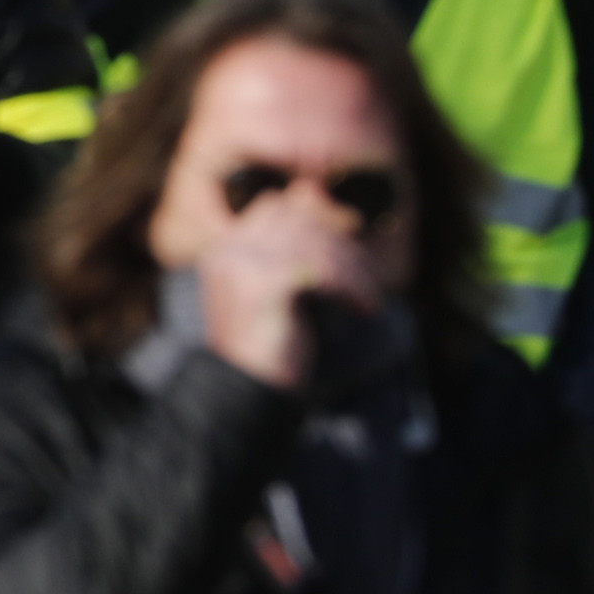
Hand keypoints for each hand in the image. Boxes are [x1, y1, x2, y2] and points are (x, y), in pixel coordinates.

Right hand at [195, 177, 385, 390]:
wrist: (244, 392)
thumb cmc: (266, 348)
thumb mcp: (275, 295)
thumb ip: (291, 255)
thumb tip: (322, 201)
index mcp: (224, 249)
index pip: (275, 207)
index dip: (316, 220)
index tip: (348, 251)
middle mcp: (230, 249)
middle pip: (299, 220)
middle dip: (341, 244)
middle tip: (366, 279)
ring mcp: (244, 263)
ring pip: (317, 244)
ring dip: (354, 271)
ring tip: (369, 299)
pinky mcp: (266, 284)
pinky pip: (324, 271)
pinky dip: (353, 288)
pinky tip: (364, 308)